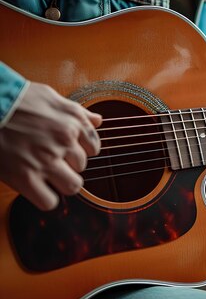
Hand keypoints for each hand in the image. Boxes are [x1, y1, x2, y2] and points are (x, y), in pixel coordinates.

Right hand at [0, 82, 101, 209]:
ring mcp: (46, 160)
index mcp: (72, 122)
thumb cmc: (15, 99)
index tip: (65, 150)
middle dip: (67, 165)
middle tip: (48, 159)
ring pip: (72, 186)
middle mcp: (63, 141)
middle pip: (81, 166)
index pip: (93, 148)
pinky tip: (36, 188)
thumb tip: (98, 121)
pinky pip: (49, 201)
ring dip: (59, 182)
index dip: (78, 150)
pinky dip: (45, 198)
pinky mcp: (25, 176)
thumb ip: (77, 112)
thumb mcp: (51, 96)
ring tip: (43, 173)